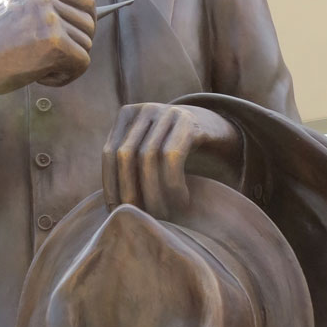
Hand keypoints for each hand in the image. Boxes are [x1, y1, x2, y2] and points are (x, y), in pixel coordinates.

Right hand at [0, 0, 95, 114]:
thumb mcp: (9, 12)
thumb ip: (37, 10)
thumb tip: (70, 21)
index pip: (86, 2)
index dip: (85, 26)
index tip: (75, 41)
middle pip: (89, 26)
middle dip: (76, 48)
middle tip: (51, 62)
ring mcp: (51, 20)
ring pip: (86, 47)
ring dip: (67, 65)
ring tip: (40, 71)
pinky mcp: (55, 45)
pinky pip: (82, 64)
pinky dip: (65, 78)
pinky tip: (41, 78)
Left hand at [102, 103, 242, 219]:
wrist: (216, 128)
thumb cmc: (177, 149)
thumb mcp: (149, 150)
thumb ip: (130, 166)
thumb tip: (110, 208)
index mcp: (127, 115)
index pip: (110, 153)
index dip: (111, 184)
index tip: (117, 211)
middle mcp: (145, 109)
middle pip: (126, 154)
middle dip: (130, 191)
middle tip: (140, 218)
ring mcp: (168, 111)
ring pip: (148, 157)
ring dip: (153, 193)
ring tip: (162, 215)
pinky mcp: (191, 122)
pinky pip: (172, 157)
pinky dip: (173, 185)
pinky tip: (181, 202)